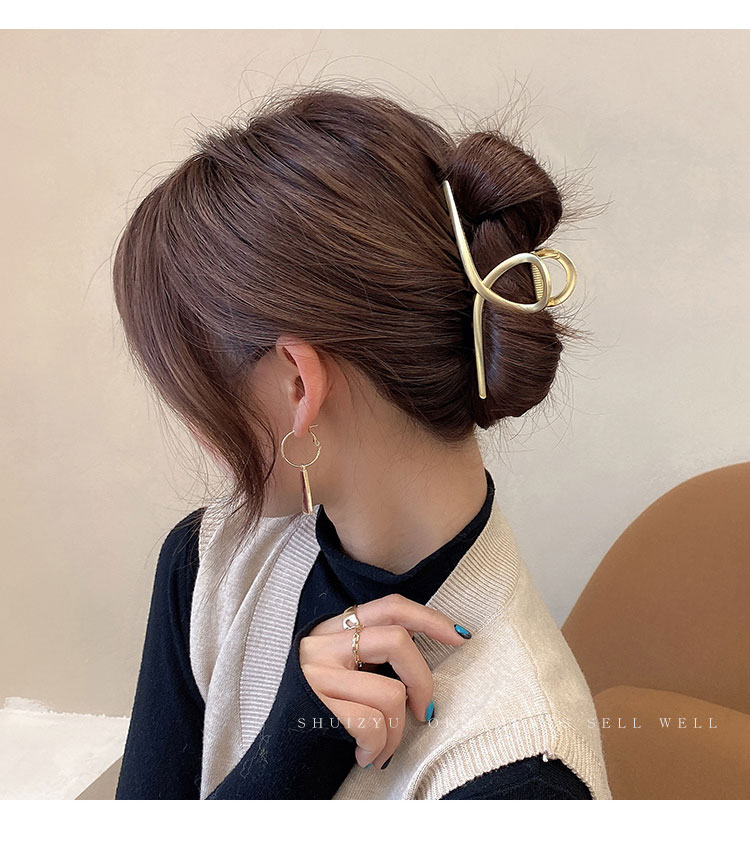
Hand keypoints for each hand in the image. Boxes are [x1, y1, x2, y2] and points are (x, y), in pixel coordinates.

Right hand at [298, 593, 470, 768]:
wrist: (276, 753)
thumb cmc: (321, 712)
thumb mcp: (342, 670)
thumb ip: (371, 654)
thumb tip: (426, 659)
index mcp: (334, 629)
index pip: (390, 607)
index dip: (429, 618)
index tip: (460, 637)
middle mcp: (323, 644)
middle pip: (397, 641)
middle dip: (423, 682)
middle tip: (423, 713)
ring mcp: (318, 673)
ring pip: (391, 692)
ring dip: (397, 733)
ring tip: (383, 747)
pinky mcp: (316, 706)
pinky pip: (372, 725)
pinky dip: (378, 747)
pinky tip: (365, 754)